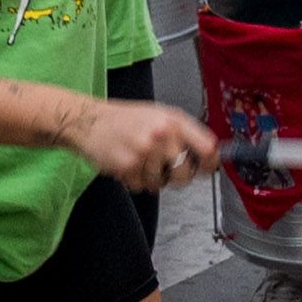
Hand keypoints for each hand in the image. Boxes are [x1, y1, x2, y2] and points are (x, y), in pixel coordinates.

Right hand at [74, 97, 218, 192]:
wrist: (89, 121)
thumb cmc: (125, 120)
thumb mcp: (159, 115)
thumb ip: (184, 133)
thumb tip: (209, 154)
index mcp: (173, 120)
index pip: (206, 147)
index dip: (211, 162)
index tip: (209, 167)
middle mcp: (162, 134)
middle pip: (185, 174)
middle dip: (176, 176)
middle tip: (164, 167)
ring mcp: (144, 151)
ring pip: (161, 183)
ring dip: (151, 178)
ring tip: (139, 159)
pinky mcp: (128, 166)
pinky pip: (141, 186)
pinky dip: (134, 180)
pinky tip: (127, 163)